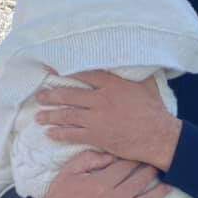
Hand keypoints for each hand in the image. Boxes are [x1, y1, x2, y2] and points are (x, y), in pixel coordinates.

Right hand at [28, 149, 172, 197]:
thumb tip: (111, 154)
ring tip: (169, 183)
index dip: (136, 158)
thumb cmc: (61, 196)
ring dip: (159, 192)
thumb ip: (90, 159)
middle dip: (151, 171)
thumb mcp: (70, 171)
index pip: (125, 166)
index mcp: (101, 183)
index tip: (144, 151)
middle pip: (138, 181)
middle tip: (160, 163)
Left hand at [35, 70, 181, 170]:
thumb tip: (135, 61)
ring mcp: (97, 119)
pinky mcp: (97, 136)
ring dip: (51, 115)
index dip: (67, 72)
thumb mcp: (146, 85)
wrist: (158, 136)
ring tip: (39, 116)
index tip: (53, 71)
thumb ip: (135, 74)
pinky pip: (73, 134)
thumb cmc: (154, 111)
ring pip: (68, 115)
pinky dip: (60, 133)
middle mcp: (101, 99)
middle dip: (52, 95)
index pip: (85, 74)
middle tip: (40, 96)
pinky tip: (50, 133)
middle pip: (70, 95)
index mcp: (112, 85)